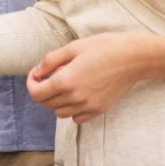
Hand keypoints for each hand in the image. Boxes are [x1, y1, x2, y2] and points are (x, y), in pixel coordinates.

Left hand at [26, 33, 149, 124]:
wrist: (133, 58)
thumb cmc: (104, 47)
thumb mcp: (73, 47)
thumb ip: (51, 60)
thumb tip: (37, 71)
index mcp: (66, 80)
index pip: (36, 93)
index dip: (31, 83)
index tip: (36, 74)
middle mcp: (75, 98)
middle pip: (47, 104)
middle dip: (43, 90)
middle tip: (50, 75)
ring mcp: (88, 106)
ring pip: (60, 112)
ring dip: (56, 101)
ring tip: (65, 84)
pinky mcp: (99, 110)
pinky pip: (76, 118)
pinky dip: (72, 109)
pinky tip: (77, 94)